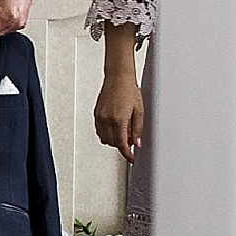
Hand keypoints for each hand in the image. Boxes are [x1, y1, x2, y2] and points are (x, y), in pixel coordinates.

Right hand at [93, 22, 143, 159]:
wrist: (118, 77)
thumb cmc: (129, 90)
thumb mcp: (139, 111)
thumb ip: (138, 129)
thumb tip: (137, 142)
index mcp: (119, 119)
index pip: (122, 144)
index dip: (127, 154)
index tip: (131, 158)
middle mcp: (107, 119)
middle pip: (113, 143)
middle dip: (122, 145)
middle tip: (131, 140)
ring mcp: (100, 117)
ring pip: (104, 138)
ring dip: (114, 140)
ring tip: (123, 132)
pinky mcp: (96, 114)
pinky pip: (99, 130)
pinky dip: (106, 133)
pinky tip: (114, 128)